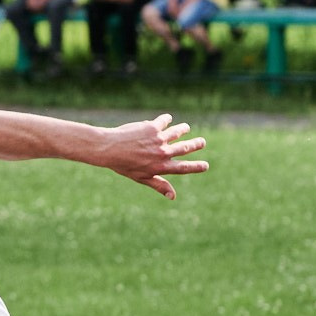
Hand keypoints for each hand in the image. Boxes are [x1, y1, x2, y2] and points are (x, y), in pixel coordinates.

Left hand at [93, 114, 207, 198]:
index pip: (183, 168)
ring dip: (183, 130)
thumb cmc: (123, 165)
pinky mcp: (152, 127)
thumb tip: (173, 196)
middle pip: (185, 148)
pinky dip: (167, 119)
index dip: (196, 167)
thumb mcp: (142, 178)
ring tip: (186, 128)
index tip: (206, 165)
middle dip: (196, 145)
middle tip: (203, 142)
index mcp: (161, 167)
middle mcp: (162, 153)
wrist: (109, 148)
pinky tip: (168, 119)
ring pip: (177, 133)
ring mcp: (158, 139)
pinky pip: (164, 121)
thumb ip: (159, 185)